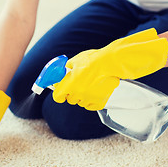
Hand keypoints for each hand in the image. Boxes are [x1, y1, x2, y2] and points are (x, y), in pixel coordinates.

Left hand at [53, 28, 167, 110]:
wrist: (110, 63)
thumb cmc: (92, 60)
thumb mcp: (75, 61)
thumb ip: (66, 70)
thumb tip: (62, 73)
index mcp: (68, 85)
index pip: (57, 97)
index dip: (59, 93)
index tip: (61, 90)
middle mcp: (77, 94)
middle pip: (70, 99)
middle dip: (72, 92)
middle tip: (78, 84)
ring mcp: (88, 99)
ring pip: (80, 102)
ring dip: (82, 96)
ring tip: (89, 85)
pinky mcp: (99, 102)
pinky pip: (91, 106)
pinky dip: (91, 100)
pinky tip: (94, 91)